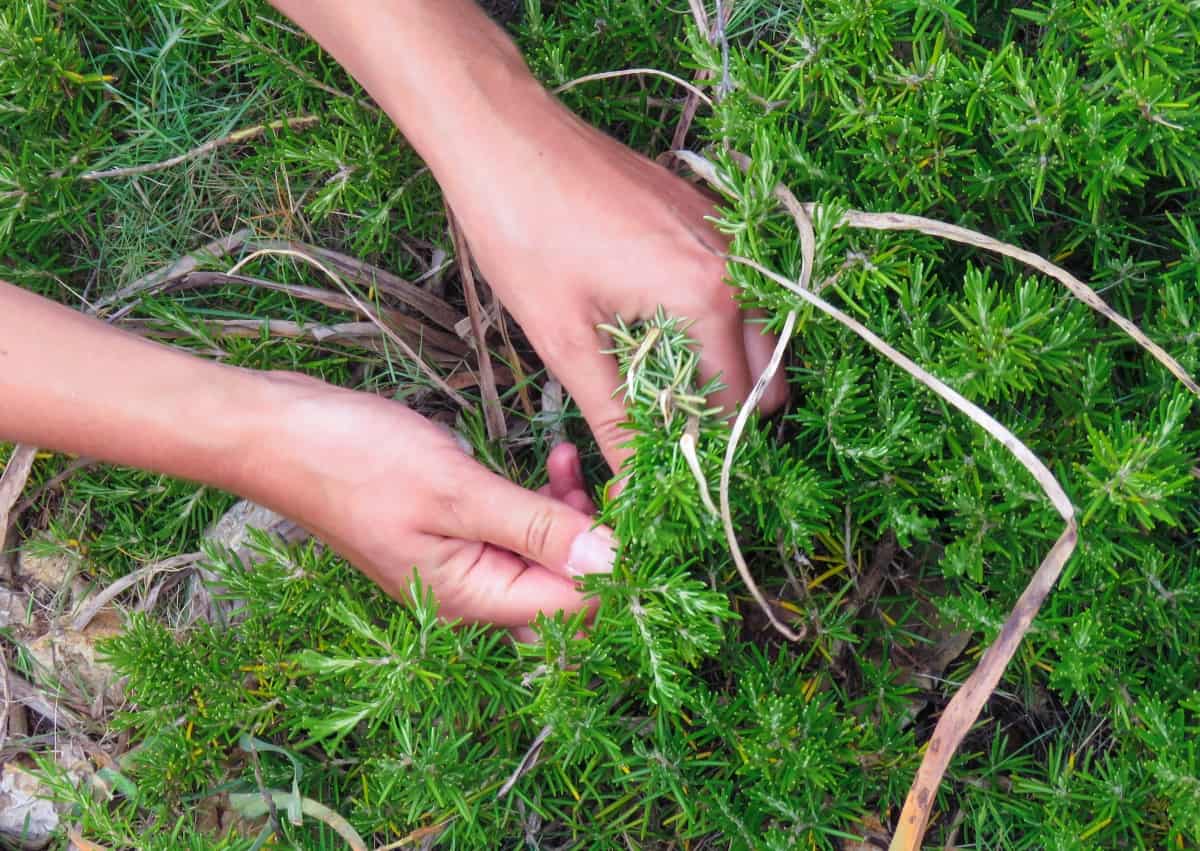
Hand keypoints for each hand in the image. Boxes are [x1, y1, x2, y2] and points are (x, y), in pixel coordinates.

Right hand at [250, 373, 612, 626]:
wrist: (276, 433)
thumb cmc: (354, 460)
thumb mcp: (458, 493)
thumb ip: (537, 528)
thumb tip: (613, 564)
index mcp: (472, 598)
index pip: (574, 608)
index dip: (617, 567)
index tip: (644, 513)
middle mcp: (469, 593)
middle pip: (563, 586)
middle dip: (597, 538)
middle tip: (608, 483)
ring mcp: (459, 561)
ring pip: (543, 552)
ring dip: (569, 512)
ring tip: (571, 461)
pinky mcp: (452, 528)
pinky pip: (516, 528)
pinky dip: (539, 499)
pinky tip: (552, 460)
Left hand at [267, 0, 788, 477]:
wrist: (504, 136)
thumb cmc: (524, 233)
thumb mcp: (565, 341)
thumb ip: (614, 418)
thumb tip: (637, 482)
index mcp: (707, 298)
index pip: (736, 406)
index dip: (702, 450)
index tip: (665, 469)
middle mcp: (735, 265)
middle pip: (761, 373)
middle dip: (719, 412)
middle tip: (658, 430)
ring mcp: (725, 235)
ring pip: (749, 331)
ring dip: (712, 368)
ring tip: (649, 383)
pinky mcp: (704, 217)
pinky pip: (729, 289)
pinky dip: (704, 324)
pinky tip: (647, 328)